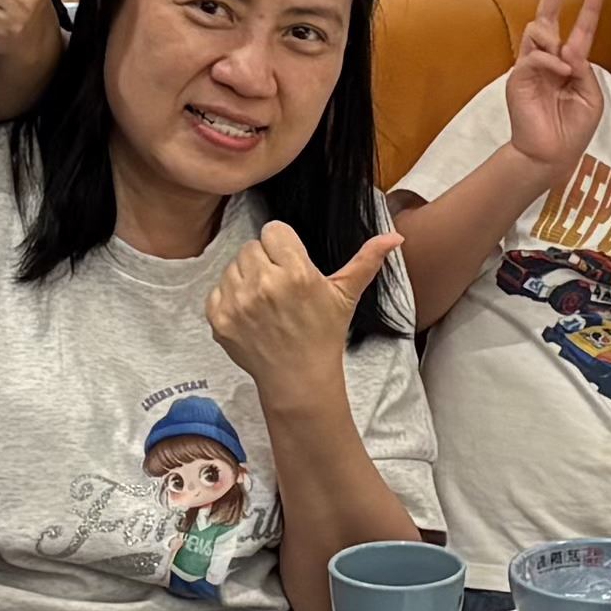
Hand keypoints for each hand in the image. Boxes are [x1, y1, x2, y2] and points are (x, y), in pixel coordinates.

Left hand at [208, 220, 403, 398]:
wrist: (298, 379)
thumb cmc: (323, 334)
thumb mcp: (345, 296)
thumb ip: (367, 261)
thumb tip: (394, 235)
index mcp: (295, 273)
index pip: (273, 231)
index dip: (283, 246)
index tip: (290, 265)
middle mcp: (264, 284)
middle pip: (251, 246)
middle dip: (264, 262)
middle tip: (279, 287)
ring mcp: (238, 302)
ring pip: (232, 266)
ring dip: (245, 279)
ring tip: (265, 301)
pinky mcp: (219, 319)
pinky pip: (216, 289)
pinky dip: (229, 299)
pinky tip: (250, 314)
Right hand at [501, 0, 608, 173]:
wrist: (552, 155)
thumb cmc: (572, 130)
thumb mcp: (591, 97)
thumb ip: (586, 71)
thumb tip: (572, 50)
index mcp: (569, 65)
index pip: (579, 30)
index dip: (589, 8)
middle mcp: (549, 61)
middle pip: (548, 18)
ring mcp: (532, 68)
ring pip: (537, 32)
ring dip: (552, 36)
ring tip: (564, 58)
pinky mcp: (519, 79)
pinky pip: (534, 58)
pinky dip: (550, 61)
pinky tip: (561, 71)